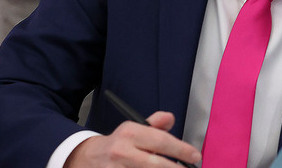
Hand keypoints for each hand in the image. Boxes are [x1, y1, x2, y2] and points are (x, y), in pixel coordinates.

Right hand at [66, 111, 200, 166]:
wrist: (86, 158)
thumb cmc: (118, 145)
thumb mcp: (134, 129)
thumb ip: (154, 125)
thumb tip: (170, 118)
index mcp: (129, 133)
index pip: (161, 141)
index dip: (181, 150)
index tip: (195, 156)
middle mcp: (121, 151)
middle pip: (155, 164)